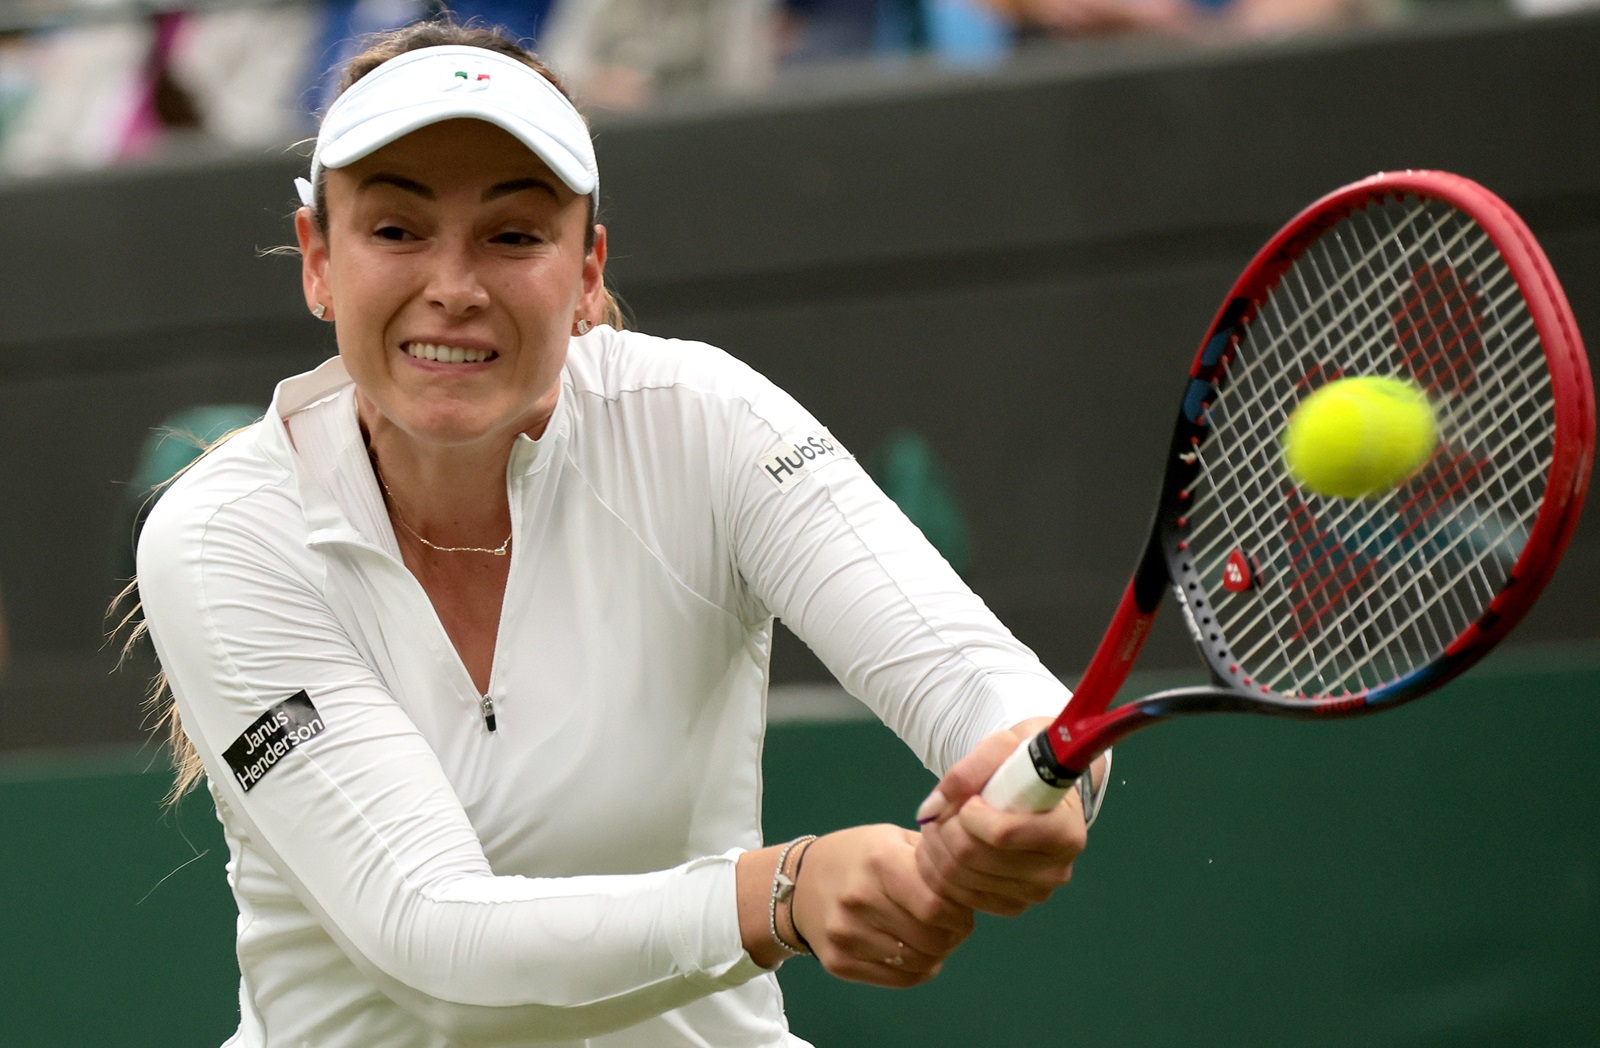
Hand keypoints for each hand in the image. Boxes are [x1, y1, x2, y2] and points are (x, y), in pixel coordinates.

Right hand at [789, 825, 974, 987]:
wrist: (797, 884)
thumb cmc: (857, 857)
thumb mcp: (892, 838)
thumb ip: (932, 856)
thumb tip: (973, 878)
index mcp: (880, 861)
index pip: (937, 906)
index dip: (960, 914)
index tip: (962, 910)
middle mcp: (859, 899)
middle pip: (931, 937)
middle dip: (953, 936)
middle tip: (951, 926)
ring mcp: (846, 934)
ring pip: (918, 962)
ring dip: (937, 954)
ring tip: (932, 937)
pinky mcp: (839, 962)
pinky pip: (898, 979)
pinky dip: (918, 970)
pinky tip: (915, 952)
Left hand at [914, 720, 1094, 915]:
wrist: (1041, 786)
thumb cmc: (1028, 763)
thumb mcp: (1006, 747)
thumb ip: (967, 772)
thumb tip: (929, 810)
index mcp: (1065, 831)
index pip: (1002, 834)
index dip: (969, 814)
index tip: (970, 799)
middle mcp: (1056, 870)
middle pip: (973, 856)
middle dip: (945, 828)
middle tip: (942, 811)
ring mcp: (1034, 893)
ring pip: (959, 877)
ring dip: (936, 848)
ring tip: (941, 824)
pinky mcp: (1013, 905)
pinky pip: (959, 897)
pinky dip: (940, 871)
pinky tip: (944, 848)